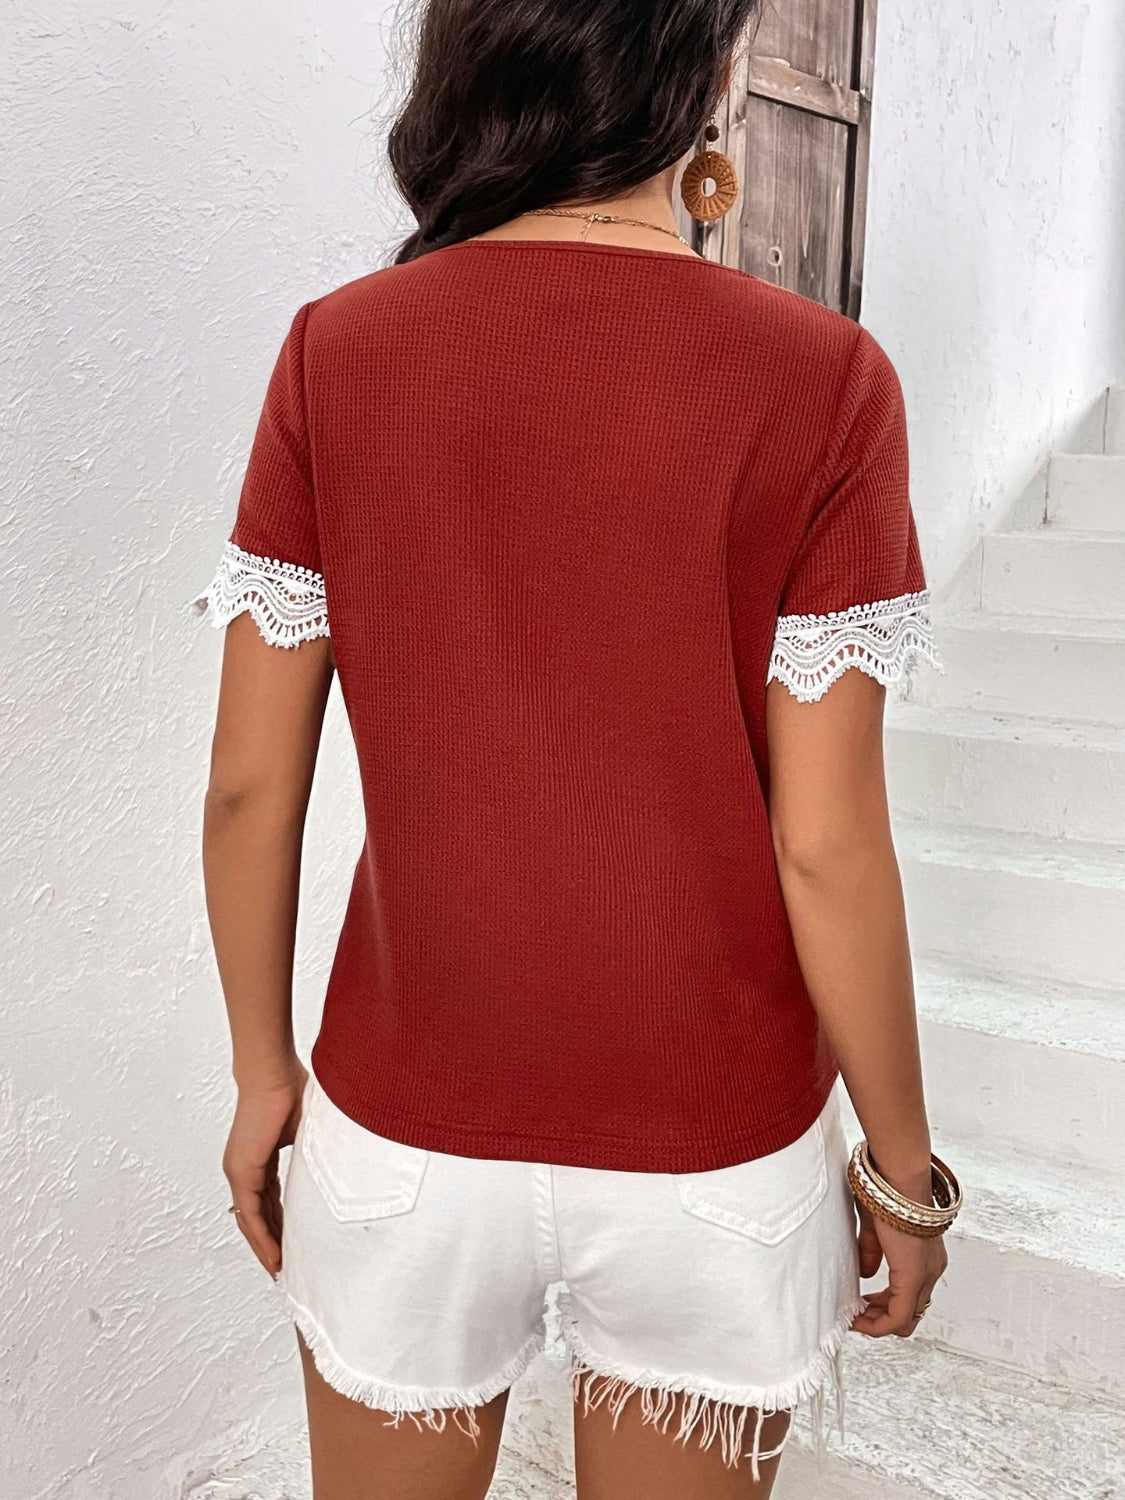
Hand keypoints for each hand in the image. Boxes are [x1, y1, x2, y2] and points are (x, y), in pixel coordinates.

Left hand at [222, 1060, 308, 1277]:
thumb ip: (317, 1150)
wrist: (273, 1072)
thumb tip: (342, 1158)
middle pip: (259, 1216)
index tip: (295, 1244)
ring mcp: (240, 1171)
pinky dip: (262, 1237)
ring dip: (266, 1248)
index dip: (282, 1224)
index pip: (271, 1200)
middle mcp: (245, 1168)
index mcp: (261, 1158)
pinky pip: (251, 1215)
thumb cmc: (294, 1088)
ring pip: (252, 1221)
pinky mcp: (241, 1172)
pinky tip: (274, 1256)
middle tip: (287, 1268)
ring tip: (281, 1271)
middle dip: (273, 1244)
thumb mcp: (310, 1130)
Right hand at [849, 1198, 947, 1336]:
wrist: (898, 1175)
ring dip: (878, 1322)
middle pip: (910, 1312)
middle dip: (880, 1316)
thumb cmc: (886, 1190)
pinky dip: (878, 1323)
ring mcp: (925, 1275)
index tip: (862, 1303)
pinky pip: (899, 1316)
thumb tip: (866, 1272)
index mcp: (925, 1256)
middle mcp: (931, 1269)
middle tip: (857, 1313)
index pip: (911, 1294)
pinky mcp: (913, 1276)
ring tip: (856, 1317)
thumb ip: (872, 1250)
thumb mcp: (876, 1226)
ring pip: (906, 1318)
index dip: (885, 1304)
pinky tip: (859, 1317)